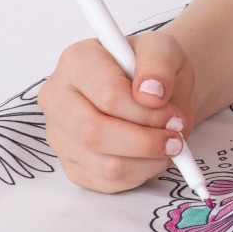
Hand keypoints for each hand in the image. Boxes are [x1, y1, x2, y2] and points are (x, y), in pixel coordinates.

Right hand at [37, 30, 199, 193]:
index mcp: (76, 60)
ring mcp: (60, 134)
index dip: (145, 112)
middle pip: (93, 132)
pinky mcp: (71, 165)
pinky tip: (151, 156)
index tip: (174, 116)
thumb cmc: (152, 69)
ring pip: (101, 163)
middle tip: (175, 138)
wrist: (154, 90)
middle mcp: (58, 97)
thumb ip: (158, 63)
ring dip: (146, 160)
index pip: (106, 94)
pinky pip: (105, 182)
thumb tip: (150, 92)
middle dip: (144, 141)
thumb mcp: (164, 49)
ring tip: (169, 146)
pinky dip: (139, 174)